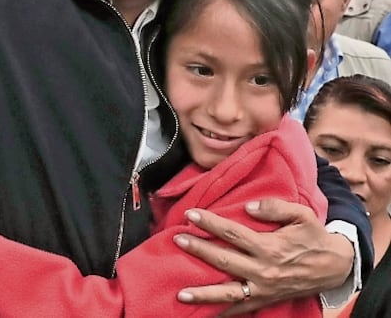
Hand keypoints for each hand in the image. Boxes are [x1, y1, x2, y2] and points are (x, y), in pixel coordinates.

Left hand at [175, 199, 352, 313]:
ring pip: (229, 292)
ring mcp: (264, 288)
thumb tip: (248, 207)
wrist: (335, 267)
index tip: (191, 214)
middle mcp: (264, 270)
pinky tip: (204, 312)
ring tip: (181, 293)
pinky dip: (223, 311)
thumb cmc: (314, 238)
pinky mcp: (266, 300)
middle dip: (199, 250)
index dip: (210, 223)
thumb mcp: (302, 216)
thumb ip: (275, 208)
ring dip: (204, 293)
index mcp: (270, 248)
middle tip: (177, 239)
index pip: (233, 234)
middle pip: (225, 261)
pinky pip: (242, 308)